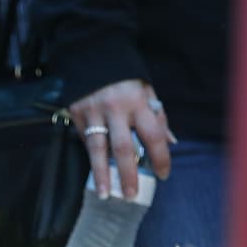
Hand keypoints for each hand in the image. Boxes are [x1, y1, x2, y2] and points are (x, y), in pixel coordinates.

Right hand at [70, 79, 175, 199]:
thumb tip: (170, 143)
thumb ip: (157, 116)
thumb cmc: (125, 76)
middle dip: (129, 174)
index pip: (153, 135)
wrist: (92, 52)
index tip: (163, 174)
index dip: (160, 157)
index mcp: (139, 101)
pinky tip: (96, 174)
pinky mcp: (77, 113)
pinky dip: (92, 158)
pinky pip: (85, 140)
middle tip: (131, 195)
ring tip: (106, 194)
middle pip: (124, 148)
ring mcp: (94, 112)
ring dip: (102, 174)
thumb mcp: (146, 90)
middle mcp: (116, 108)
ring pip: (98, 149)